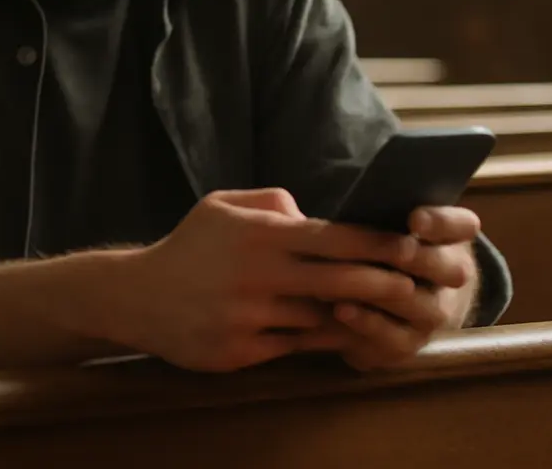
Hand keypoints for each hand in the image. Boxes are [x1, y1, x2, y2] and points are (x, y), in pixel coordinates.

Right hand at [122, 188, 420, 373]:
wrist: (138, 297)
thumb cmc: (188, 247)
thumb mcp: (220, 205)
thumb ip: (270, 201)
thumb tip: (311, 214)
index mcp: (257, 235)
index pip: (331, 237)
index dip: (375, 243)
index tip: (409, 244)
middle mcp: (257, 275)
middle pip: (339, 282)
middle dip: (382, 283)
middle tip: (413, 283)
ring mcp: (250, 317)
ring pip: (322, 319)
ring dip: (354, 316)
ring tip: (384, 310)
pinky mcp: (242, 351)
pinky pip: (296, 347)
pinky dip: (322, 340)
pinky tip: (341, 334)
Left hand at [299, 205, 481, 371]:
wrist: (392, 292)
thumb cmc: (380, 240)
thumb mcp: (384, 216)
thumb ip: (376, 202)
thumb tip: (339, 192)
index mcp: (450, 236)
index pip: (460, 225)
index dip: (441, 222)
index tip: (414, 218)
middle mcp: (451, 277)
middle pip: (449, 269)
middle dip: (419, 260)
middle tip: (394, 251)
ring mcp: (432, 314)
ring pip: (421, 307)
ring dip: (387, 295)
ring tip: (350, 287)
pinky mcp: (407, 344)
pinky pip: (392, 339)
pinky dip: (366, 326)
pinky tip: (338, 312)